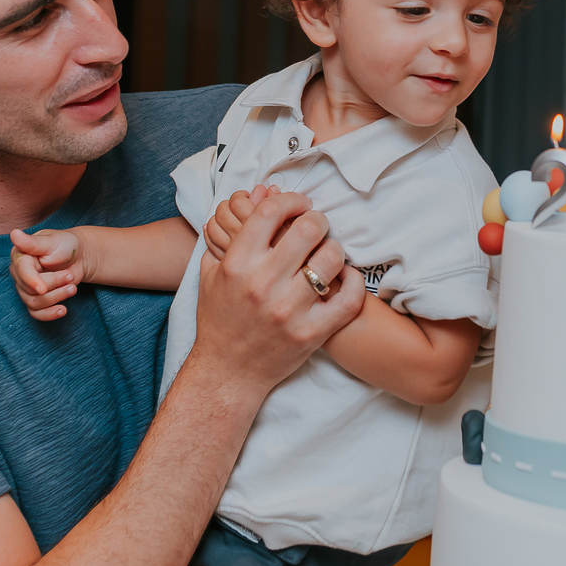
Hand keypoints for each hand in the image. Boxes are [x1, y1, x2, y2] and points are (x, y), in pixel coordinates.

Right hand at [9, 227, 91, 321]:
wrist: (78, 256)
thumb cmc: (64, 245)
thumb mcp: (51, 241)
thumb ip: (32, 242)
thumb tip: (14, 233)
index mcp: (20, 257)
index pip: (22, 273)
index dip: (32, 281)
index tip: (42, 288)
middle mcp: (20, 274)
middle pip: (30, 290)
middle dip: (54, 285)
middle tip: (70, 276)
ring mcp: (26, 288)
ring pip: (35, 303)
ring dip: (57, 297)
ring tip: (73, 287)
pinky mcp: (36, 299)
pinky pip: (36, 313)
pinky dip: (49, 314)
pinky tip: (63, 310)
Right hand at [185, 189, 364, 399]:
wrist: (226, 371)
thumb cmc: (219, 318)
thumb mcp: (211, 272)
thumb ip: (230, 233)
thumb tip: (259, 194)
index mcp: (237, 265)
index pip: (271, 212)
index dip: (291, 200)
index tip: (298, 205)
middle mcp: (263, 284)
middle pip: (308, 229)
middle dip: (317, 220)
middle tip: (317, 226)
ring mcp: (289, 311)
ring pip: (331, 259)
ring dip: (334, 249)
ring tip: (328, 253)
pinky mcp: (311, 334)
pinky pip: (349, 299)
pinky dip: (353, 283)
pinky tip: (344, 278)